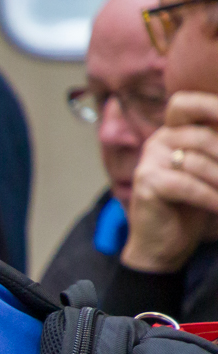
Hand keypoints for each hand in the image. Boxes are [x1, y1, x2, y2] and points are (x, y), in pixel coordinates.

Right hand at [122, 92, 217, 272]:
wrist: (162, 244)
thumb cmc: (191, 206)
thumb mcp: (210, 169)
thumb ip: (216, 148)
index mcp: (172, 133)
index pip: (184, 103)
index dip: (209, 104)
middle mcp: (157, 142)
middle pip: (201, 136)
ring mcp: (148, 162)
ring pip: (197, 162)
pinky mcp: (147, 184)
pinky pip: (187, 185)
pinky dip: (210, 197)